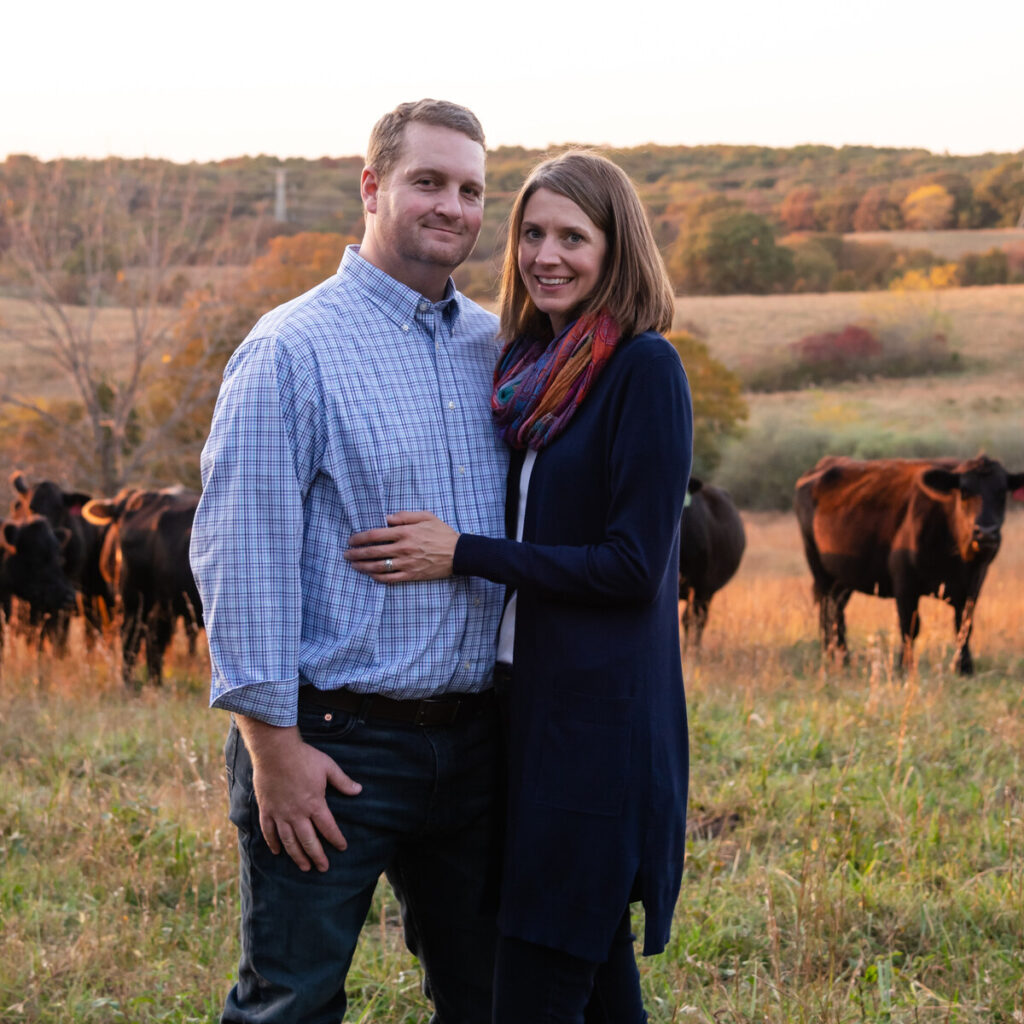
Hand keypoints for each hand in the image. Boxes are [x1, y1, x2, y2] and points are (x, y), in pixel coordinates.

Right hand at [235, 716, 361, 871]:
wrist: (275, 751)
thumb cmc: (304, 757)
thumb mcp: (328, 767)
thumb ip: (343, 782)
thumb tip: (358, 790)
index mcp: (315, 804)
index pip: (328, 828)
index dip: (336, 839)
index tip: (342, 847)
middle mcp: (297, 813)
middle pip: (308, 841)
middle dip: (317, 856)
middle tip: (323, 868)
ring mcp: (280, 813)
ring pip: (289, 841)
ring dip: (297, 856)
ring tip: (304, 867)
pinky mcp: (267, 809)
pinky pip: (269, 831)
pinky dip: (273, 843)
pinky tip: (277, 852)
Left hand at [344, 510, 458, 581]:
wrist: (459, 554)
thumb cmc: (442, 533)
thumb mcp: (426, 516)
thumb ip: (404, 516)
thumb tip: (386, 518)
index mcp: (405, 532)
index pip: (375, 535)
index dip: (359, 538)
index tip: (351, 540)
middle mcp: (403, 548)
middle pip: (373, 552)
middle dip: (356, 553)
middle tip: (346, 554)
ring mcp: (407, 563)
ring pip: (378, 567)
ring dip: (363, 566)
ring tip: (353, 565)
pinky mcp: (412, 575)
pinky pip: (390, 578)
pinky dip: (378, 577)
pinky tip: (370, 575)